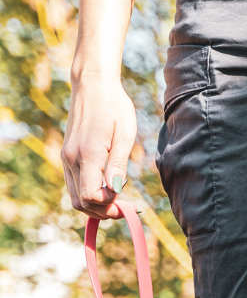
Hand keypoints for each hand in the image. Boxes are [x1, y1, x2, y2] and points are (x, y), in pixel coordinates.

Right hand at [62, 72, 137, 218]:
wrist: (93, 85)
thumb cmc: (115, 108)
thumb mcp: (124, 136)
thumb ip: (118, 166)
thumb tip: (116, 191)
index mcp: (87, 155)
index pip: (92, 197)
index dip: (110, 205)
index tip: (129, 202)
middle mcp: (71, 159)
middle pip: (81, 203)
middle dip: (103, 212)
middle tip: (126, 209)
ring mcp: (66, 157)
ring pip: (75, 197)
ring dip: (96, 206)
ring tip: (118, 201)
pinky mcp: (67, 155)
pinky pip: (74, 185)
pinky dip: (89, 194)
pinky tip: (107, 188)